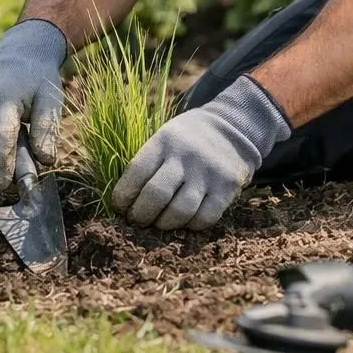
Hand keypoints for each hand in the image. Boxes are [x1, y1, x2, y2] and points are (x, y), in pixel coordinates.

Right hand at [0, 19, 67, 190]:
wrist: (16, 59)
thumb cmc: (37, 81)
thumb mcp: (51, 100)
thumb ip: (48, 129)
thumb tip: (45, 161)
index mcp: (2, 99)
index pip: (0, 138)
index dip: (3, 164)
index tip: (5, 186)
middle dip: (1, 171)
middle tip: (25, 180)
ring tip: (21, 152)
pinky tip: (6, 142)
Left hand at [111, 75, 291, 230]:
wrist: (232, 127)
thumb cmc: (186, 140)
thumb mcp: (164, 138)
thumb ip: (147, 163)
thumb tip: (123, 202)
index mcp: (164, 141)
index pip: (136, 172)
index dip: (123, 196)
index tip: (120, 207)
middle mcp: (186, 156)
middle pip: (156, 194)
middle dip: (140, 215)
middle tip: (138, 220)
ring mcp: (208, 172)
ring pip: (180, 211)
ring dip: (164, 224)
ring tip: (160, 223)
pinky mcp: (227, 188)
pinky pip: (205, 218)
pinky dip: (190, 226)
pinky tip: (185, 220)